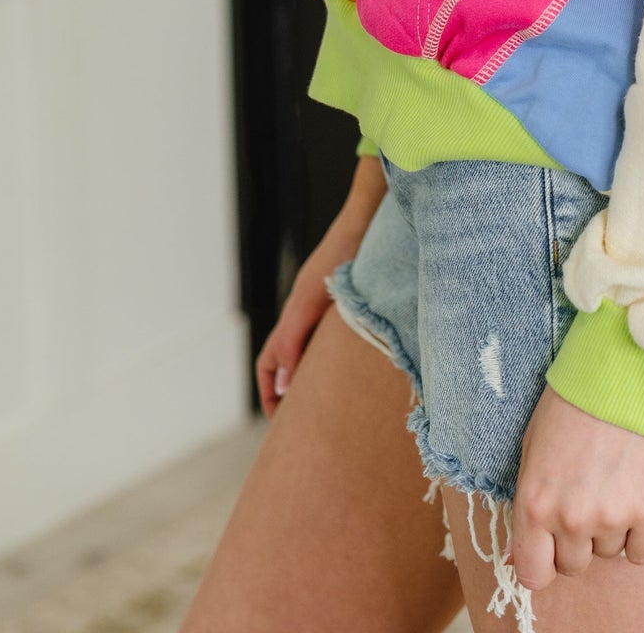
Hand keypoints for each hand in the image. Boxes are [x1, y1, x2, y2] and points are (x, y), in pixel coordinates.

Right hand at [253, 154, 385, 417]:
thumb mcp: (313, 300)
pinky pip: (341, 340)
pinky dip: (343, 361)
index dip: (271, 393)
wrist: (372, 219)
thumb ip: (294, 340)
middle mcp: (310, 314)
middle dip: (297, 393)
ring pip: (318, 353)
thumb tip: (284, 387)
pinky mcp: (355, 303)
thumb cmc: (344, 254)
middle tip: (312, 424)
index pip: (271, 363)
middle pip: (293, 362)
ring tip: (340, 406)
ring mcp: (332, 308)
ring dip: (321, 379)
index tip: (282, 424)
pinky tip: (366, 373)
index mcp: (295, 316)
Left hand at [509, 384, 643, 590]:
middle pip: (574, 565)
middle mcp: (570, 520)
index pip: (532, 575)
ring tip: (614, 482)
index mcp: (534, 505)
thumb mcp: (532, 450)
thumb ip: (527, 504)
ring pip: (609, 554)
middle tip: (587, 497)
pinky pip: (642, 552)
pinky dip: (640, 533)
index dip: (543, 561)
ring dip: (610, 529)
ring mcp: (613, 518)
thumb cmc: (571, 403)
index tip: (552, 546)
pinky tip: (636, 497)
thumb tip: (517, 556)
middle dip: (578, 540)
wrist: (624, 370)